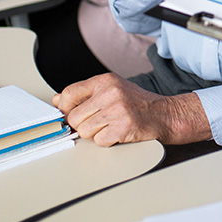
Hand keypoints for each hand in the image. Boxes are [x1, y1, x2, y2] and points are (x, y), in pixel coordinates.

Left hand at [53, 73, 211, 145]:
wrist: (165, 114)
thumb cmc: (138, 104)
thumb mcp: (111, 90)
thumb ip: (84, 95)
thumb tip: (57, 101)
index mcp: (105, 81)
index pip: (69, 94)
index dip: (65, 109)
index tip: (70, 115)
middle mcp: (110, 93)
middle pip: (74, 117)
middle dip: (82, 125)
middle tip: (98, 123)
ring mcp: (117, 110)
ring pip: (85, 131)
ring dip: (95, 134)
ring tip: (110, 126)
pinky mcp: (124, 127)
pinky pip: (99, 141)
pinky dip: (107, 141)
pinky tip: (118, 133)